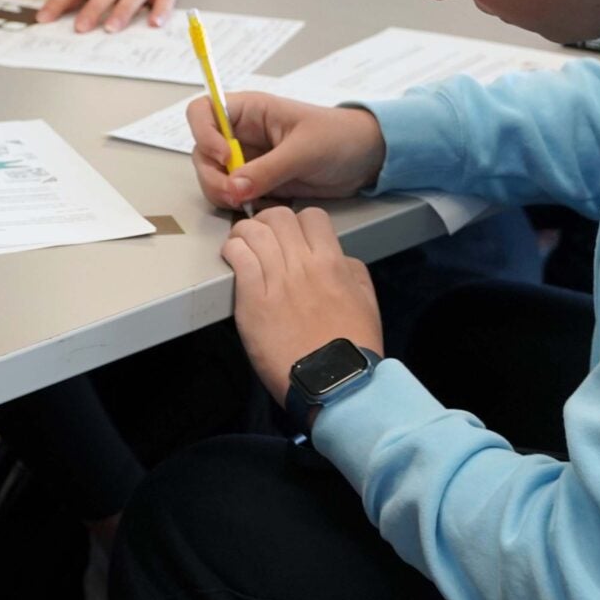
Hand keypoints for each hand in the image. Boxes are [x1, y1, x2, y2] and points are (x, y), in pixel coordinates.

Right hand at [185, 93, 386, 209]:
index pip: (203, 111)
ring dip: (222, 192)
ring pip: (214, 176)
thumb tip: (234, 187)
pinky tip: (259, 207)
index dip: (204, 133)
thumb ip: (267, 169)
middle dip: (212, 175)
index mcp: (250, 111)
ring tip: (247, 203)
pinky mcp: (257, 182)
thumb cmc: (339, 137)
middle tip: (234, 194)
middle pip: (203, 151)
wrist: (367, 158)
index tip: (223, 155)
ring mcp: (248, 159)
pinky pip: (233, 194)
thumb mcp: (304, 150)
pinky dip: (238, 204)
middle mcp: (241, 134)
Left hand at [220, 206, 381, 407]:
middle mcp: (304, 265)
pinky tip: (232, 257)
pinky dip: (232, 250)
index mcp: (333, 263)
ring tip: (241, 244)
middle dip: (268, 222)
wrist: (334, 384)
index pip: (312, 216)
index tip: (290, 235)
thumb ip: (351, 270)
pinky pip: (238, 257)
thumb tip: (335, 255)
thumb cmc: (352, 348)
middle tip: (262, 238)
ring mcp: (277, 281)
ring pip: (254, 231)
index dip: (299, 221)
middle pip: (278, 217)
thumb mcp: (367, 301)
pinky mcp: (253, 300)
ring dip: (244, 232)